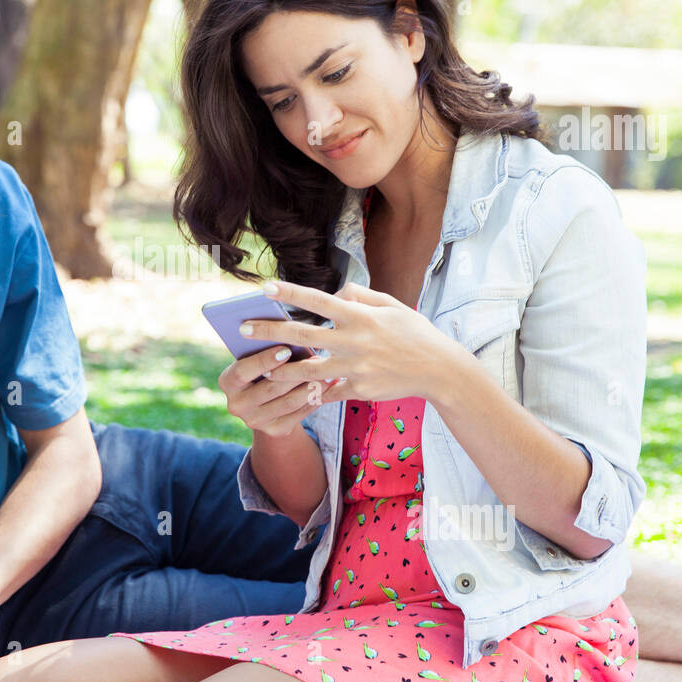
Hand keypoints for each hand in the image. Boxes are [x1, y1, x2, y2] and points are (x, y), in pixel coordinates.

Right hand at [218, 340, 343, 438]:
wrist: (266, 401)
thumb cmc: (264, 366)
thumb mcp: (259, 357)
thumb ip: (266, 348)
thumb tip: (292, 334)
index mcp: (227, 382)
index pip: (242, 371)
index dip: (263, 361)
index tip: (286, 349)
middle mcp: (236, 405)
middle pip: (269, 388)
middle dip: (295, 372)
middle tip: (318, 357)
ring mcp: (254, 421)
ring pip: (288, 402)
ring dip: (310, 386)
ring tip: (327, 371)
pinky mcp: (274, 431)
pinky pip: (298, 414)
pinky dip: (315, 399)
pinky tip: (328, 386)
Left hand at [237, 280, 456, 405]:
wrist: (439, 370)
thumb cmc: (414, 333)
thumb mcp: (391, 305)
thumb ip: (360, 296)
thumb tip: (335, 293)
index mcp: (360, 316)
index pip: (317, 301)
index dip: (289, 294)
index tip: (264, 289)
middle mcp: (354, 341)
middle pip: (302, 335)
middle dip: (269, 331)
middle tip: (243, 329)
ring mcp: (355, 368)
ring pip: (307, 370)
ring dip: (280, 369)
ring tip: (260, 367)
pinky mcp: (358, 390)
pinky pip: (326, 392)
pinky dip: (308, 392)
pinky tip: (290, 392)